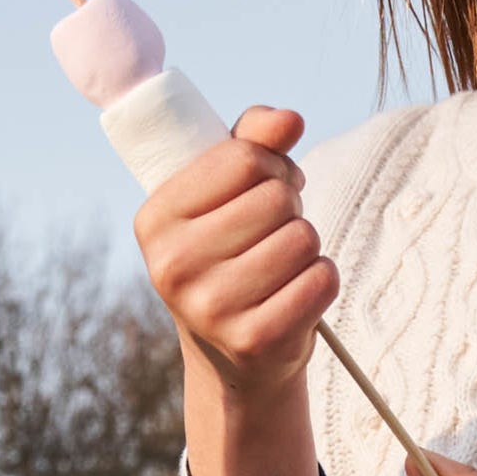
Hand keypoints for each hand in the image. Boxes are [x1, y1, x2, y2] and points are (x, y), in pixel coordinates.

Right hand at [136, 107, 338, 402]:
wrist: (231, 354)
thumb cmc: (234, 252)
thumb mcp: (230, 189)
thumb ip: (254, 139)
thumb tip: (290, 121)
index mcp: (155, 219)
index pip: (243, 158)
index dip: (271, 165)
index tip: (264, 187)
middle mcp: (172, 266)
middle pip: (276, 198)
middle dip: (290, 209)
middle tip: (272, 234)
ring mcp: (209, 309)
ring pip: (302, 237)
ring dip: (306, 247)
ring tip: (280, 268)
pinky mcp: (252, 340)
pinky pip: (321, 280)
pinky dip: (321, 281)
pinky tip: (293, 296)